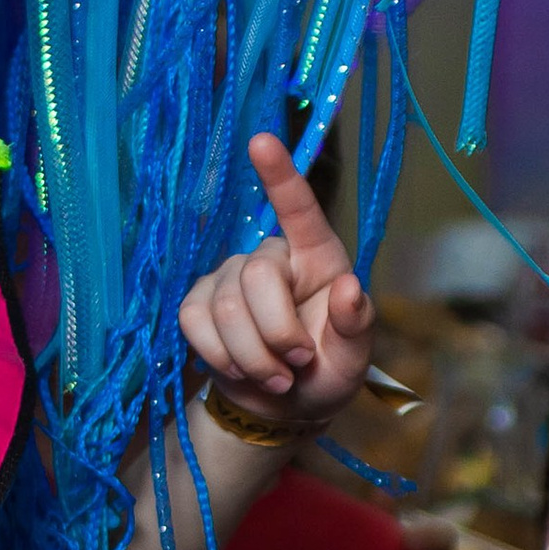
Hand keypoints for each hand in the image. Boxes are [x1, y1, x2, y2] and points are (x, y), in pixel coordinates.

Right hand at [177, 131, 375, 426]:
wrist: (283, 408)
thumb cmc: (326, 372)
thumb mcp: (353, 357)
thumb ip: (355, 325)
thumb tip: (351, 289)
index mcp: (318, 257)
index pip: (300, 209)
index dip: (280, 175)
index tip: (261, 140)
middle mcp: (272, 257)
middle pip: (256, 276)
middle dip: (276, 332)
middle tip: (296, 365)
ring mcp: (229, 278)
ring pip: (224, 308)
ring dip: (253, 357)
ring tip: (277, 378)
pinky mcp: (197, 304)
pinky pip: (193, 321)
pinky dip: (219, 356)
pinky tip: (240, 369)